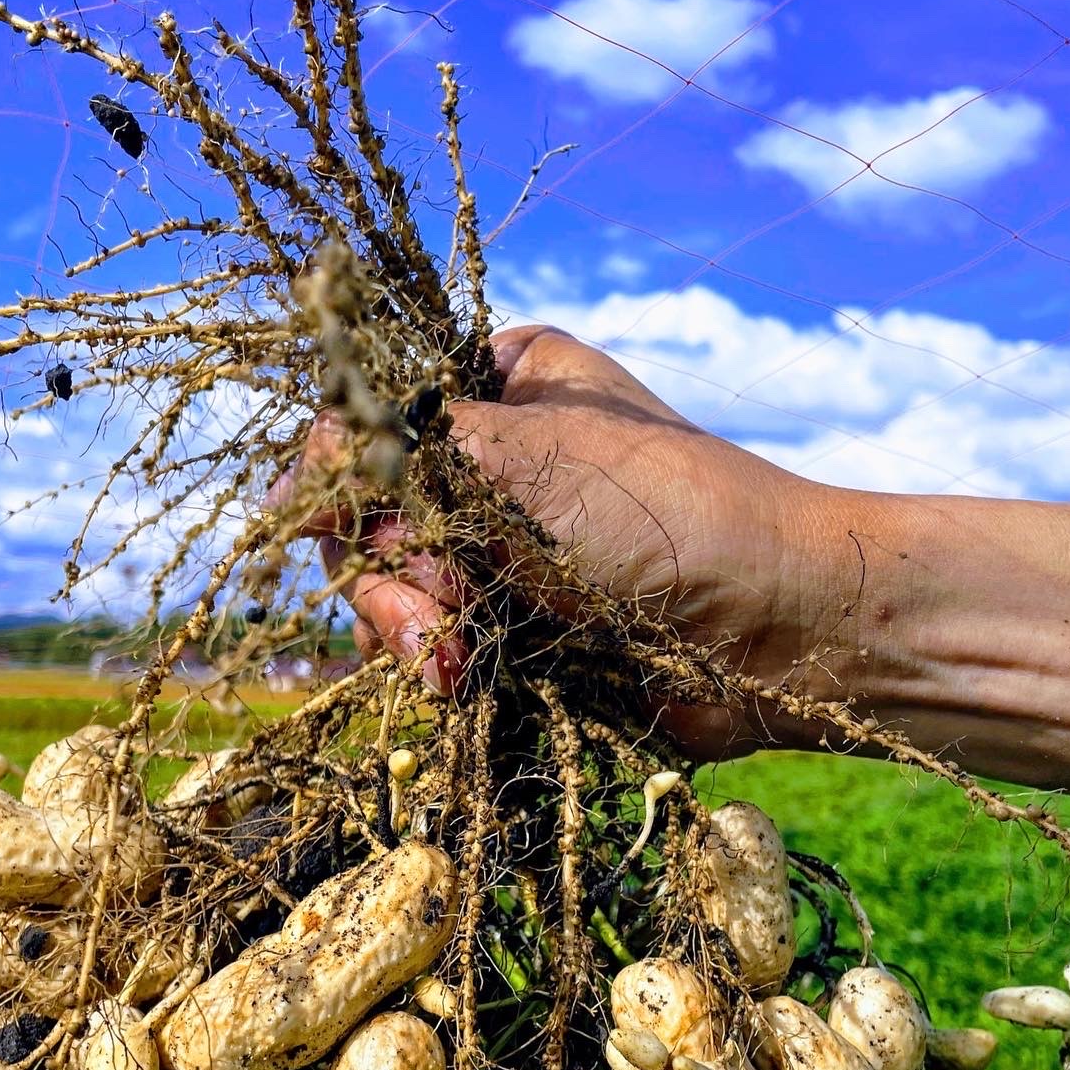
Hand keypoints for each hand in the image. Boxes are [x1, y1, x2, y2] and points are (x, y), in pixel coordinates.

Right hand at [284, 325, 840, 758]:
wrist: (776, 631)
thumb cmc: (663, 514)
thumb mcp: (517, 455)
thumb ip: (394, 449)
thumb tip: (292, 471)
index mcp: (497, 389)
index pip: (366, 421)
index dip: (345, 480)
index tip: (357, 524)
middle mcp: (493, 464)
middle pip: (369, 515)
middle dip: (388, 572)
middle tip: (436, 605)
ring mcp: (503, 551)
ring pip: (392, 591)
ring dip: (409, 629)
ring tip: (456, 656)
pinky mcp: (516, 628)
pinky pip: (433, 648)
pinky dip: (437, 667)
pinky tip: (465, 681)